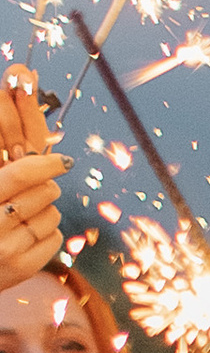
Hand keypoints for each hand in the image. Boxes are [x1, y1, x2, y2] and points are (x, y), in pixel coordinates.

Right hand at [0, 64, 64, 289]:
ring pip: (51, 214)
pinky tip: (26, 234)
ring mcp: (7, 250)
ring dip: (45, 208)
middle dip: (43, 185)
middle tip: (34, 187)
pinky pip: (54, 241)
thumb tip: (22, 82)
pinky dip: (47, 234)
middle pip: (43, 191)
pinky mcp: (21, 270)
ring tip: (22, 212)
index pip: (22, 172)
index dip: (45, 162)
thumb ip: (5, 151)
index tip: (61, 160)